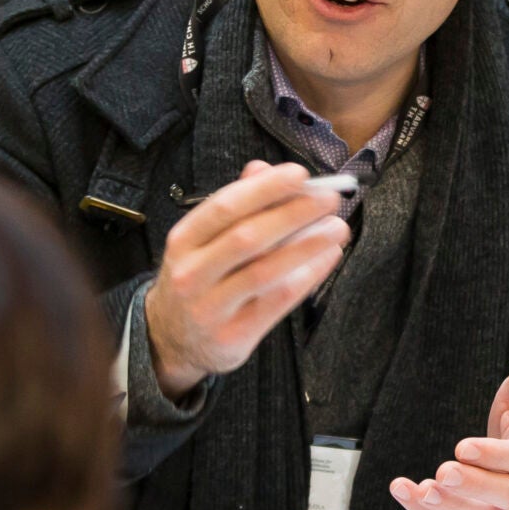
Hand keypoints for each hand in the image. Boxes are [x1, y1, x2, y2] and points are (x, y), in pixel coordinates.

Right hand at [141, 161, 347, 398]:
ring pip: (266, 271)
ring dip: (307, 245)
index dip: (265, 189)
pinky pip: (278, 301)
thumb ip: (233, 206)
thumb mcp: (202, 242)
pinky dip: (308, 275)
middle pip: (247, 237)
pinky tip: (327, 257)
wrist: (171, 340)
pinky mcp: (233, 335)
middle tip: (328, 199)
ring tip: (337, 228)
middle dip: (293, 213)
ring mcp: (211, 307)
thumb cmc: (198, 280)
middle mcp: (191, 273)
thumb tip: (262, 169)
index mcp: (183, 241)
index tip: (300, 174)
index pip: (225, 207)